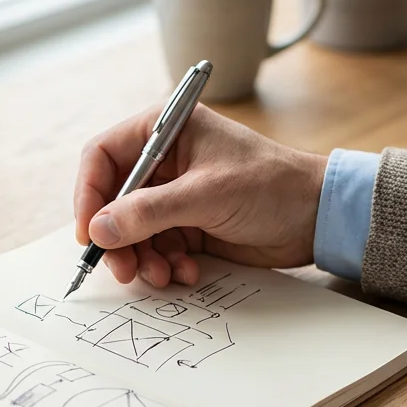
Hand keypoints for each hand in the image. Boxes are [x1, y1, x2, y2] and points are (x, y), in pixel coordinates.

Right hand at [73, 104, 327, 287]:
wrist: (317, 216)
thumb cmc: (270, 185)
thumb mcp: (205, 195)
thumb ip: (148, 212)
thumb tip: (98, 230)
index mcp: (164, 130)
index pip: (102, 157)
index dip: (89, 195)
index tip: (89, 233)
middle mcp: (164, 161)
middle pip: (112, 201)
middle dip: (116, 238)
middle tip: (122, 269)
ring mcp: (175, 195)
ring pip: (133, 231)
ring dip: (142, 258)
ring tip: (163, 276)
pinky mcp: (189, 225)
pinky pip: (158, 248)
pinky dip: (165, 265)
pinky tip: (187, 273)